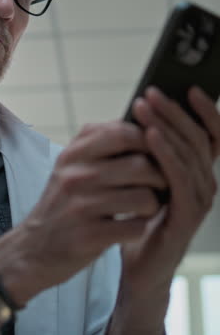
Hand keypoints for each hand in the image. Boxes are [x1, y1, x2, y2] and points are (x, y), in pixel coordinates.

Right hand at [12, 119, 166, 302]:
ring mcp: (81, 206)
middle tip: (160, 185)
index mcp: (74, 154)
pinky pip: (136, 227)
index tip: (156, 152)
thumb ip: (101, 143)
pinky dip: (141, 227)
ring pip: (143, 197)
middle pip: (140, 165)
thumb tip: (144, 125)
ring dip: (153, 204)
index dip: (148, 141)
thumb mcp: (72, 166)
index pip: (122, 133)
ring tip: (146, 207)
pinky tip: (132, 227)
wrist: (35, 248)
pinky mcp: (89, 236)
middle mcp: (76, 175)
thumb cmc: (64, 202)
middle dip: (159, 177)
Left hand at [114, 86, 218, 331]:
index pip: (213, 135)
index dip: (207, 111)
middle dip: (174, 111)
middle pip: (198, 137)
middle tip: (150, 92)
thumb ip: (154, 151)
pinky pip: (177, 176)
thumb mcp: (149, 177)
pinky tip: (149, 136)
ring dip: (165, 125)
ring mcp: (199, 199)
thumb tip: (143, 111)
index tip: (190, 88)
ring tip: (143, 107)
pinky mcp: (187, 214)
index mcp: (199, 171)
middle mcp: (206, 182)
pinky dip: (164, 152)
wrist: (140, 264)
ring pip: (188, 153)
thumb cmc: (144, 216)